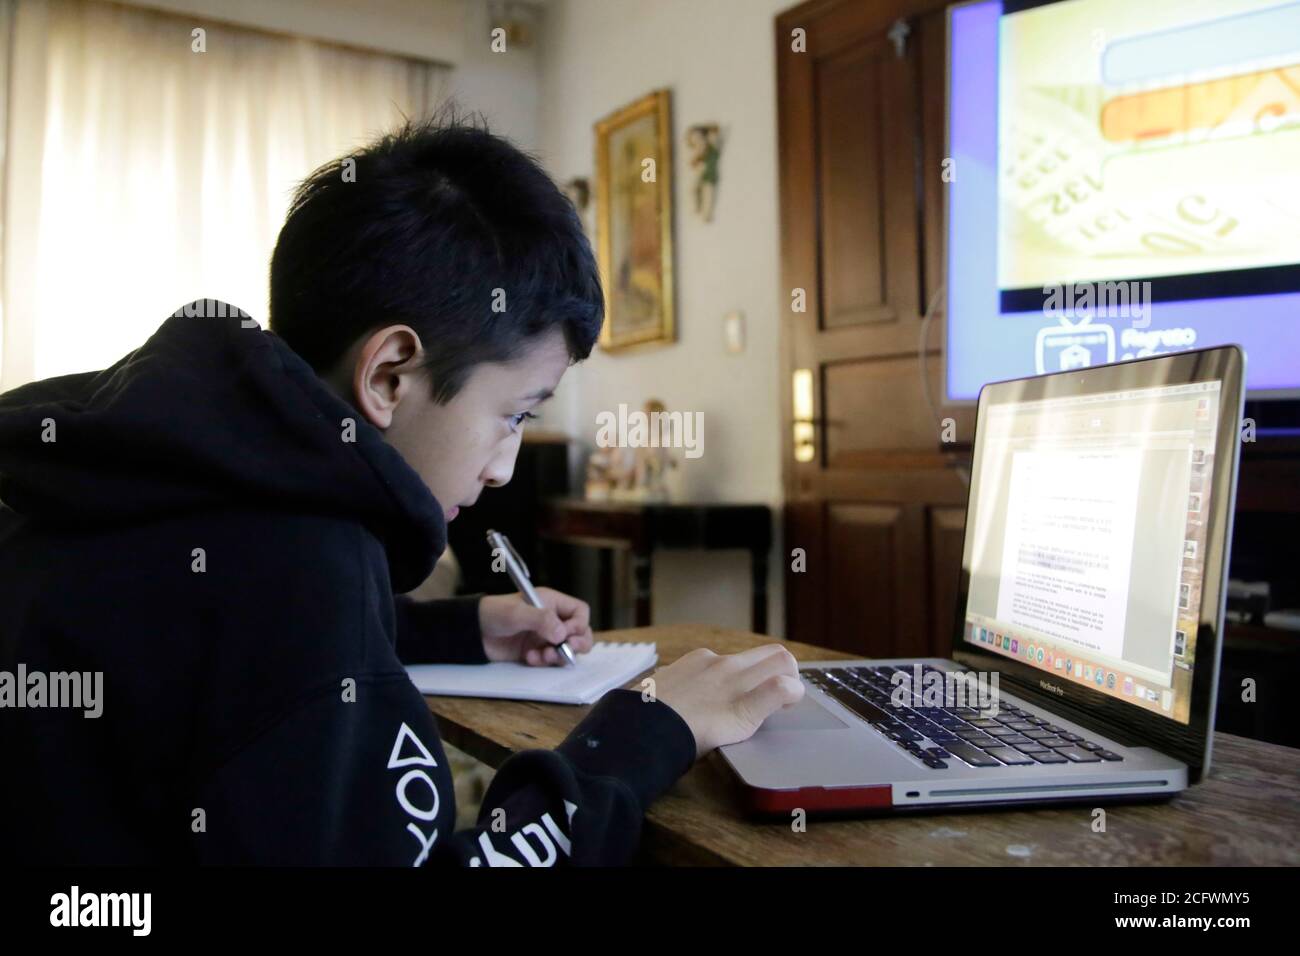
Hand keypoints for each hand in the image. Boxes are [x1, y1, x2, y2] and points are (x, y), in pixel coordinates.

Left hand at [478, 588, 594, 665]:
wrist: (472, 632)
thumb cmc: (493, 613)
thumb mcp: (516, 613)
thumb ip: (541, 620)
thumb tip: (561, 634)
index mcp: (551, 603)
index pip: (580, 612)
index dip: (578, 624)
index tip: (565, 633)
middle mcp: (552, 619)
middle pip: (580, 632)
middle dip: (576, 644)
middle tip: (566, 650)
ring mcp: (544, 637)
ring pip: (567, 649)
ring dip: (560, 655)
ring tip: (545, 656)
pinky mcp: (536, 651)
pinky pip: (551, 660)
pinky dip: (544, 662)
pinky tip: (529, 658)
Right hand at [649, 645, 804, 758]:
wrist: (638, 730)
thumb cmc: (642, 716)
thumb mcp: (657, 691)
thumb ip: (673, 687)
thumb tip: (668, 692)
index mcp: (699, 661)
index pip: (739, 659)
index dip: (753, 676)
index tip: (749, 692)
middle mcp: (720, 664)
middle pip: (770, 653)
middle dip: (785, 670)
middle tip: (782, 695)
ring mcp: (734, 681)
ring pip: (782, 661)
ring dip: (792, 680)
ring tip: (787, 703)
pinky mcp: (744, 706)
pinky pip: (781, 689)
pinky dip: (792, 694)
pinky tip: (787, 705)